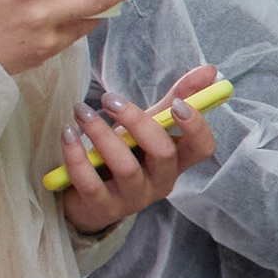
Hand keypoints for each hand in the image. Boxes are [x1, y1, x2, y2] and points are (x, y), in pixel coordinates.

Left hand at [58, 63, 220, 234]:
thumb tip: (210, 70)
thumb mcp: (148, 127)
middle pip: (163, 153)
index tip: (176, 104)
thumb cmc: (125, 154)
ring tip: (81, 111)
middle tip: (110, 100)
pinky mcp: (103, 207)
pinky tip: (67, 134)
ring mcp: (133, 198)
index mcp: (176, 162)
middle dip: (137, 121)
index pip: (202, 148)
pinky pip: (91, 182)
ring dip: (101, 134)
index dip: (195, 127)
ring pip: (126, 167)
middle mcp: (160, 182)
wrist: (87, 197)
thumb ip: (176, 98)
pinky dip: (77, 155)